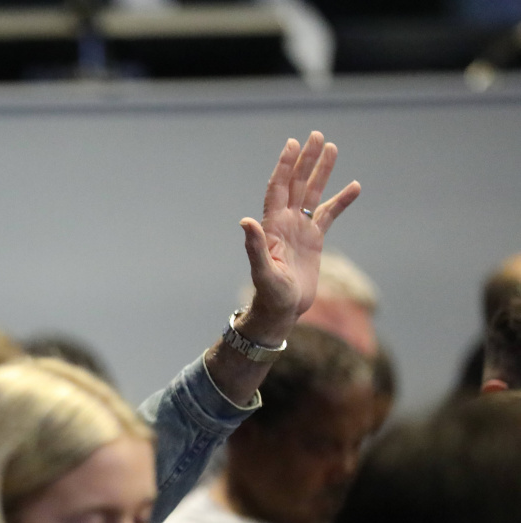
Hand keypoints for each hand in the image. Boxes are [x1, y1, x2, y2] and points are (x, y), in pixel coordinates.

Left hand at [239, 131, 360, 342]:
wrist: (282, 310)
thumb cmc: (270, 294)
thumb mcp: (262, 271)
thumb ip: (255, 246)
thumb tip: (245, 221)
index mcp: (273, 226)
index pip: (278, 188)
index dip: (285, 166)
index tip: (293, 144)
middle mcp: (286, 222)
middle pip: (296, 184)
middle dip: (305, 160)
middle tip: (316, 135)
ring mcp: (300, 229)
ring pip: (312, 193)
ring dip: (321, 172)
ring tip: (331, 148)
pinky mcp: (313, 240)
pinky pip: (329, 214)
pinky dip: (340, 201)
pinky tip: (354, 186)